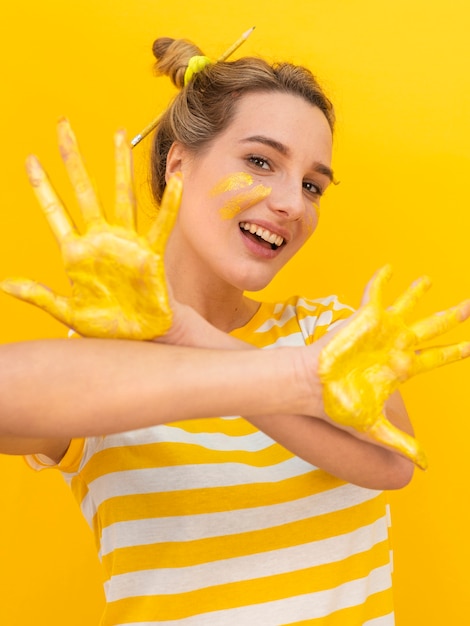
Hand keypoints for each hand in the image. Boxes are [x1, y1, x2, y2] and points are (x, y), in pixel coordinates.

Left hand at [1, 119, 181, 339]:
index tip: (30, 159)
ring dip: (119, 166)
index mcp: (77, 253)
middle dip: (73, 158)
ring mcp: (126, 243)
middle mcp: (100, 240)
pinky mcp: (151, 254)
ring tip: (118, 135)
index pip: (55, 211)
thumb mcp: (68, 313)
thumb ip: (39, 295)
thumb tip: (5, 283)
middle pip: (84, 190)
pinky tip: (175, 181)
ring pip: (122, 197)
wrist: (142, 339)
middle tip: (63, 126)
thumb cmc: (109, 327)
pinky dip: (168, 205)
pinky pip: (161, 225)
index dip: (42, 185)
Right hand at [318, 265, 469, 468]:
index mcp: (401, 369)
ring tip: (429, 280)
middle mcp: (394, 345)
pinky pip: (375, 293)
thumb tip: (425, 466)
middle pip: (432, 327)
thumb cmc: (337, 406)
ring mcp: (380, 330)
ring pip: (406, 305)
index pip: (436, 358)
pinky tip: (391, 268)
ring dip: (417, 292)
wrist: (311, 387)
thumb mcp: (374, 428)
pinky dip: (382, 280)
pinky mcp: (363, 317)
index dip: (457, 351)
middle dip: (454, 317)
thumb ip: (401, 443)